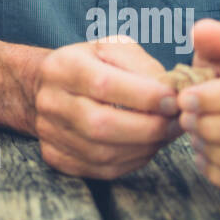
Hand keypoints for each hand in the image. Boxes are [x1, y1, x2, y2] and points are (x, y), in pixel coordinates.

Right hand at [32, 34, 183, 178]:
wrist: (43, 87)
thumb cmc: (88, 65)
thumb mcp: (111, 49)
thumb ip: (141, 66)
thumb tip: (170, 93)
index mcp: (63, 66)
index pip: (104, 84)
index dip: (144, 96)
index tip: (173, 99)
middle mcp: (51, 101)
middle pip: (100, 124)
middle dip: (148, 127)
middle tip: (176, 122)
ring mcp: (50, 133)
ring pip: (103, 153)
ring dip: (144, 147)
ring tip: (165, 133)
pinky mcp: (57, 158)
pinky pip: (102, 170)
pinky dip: (132, 160)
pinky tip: (145, 146)